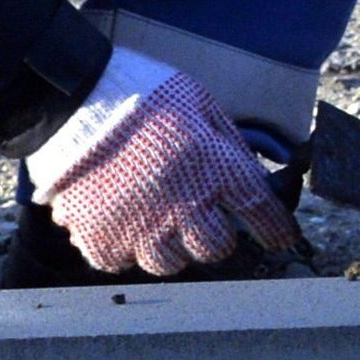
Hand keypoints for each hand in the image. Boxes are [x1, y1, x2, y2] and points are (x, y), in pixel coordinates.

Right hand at [35, 47, 296, 276]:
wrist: (77, 99)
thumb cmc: (146, 97)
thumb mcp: (204, 108)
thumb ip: (231, 147)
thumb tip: (255, 177)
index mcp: (216, 172)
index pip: (261, 213)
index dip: (277, 230)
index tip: (283, 239)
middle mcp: (183, 208)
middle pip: (216, 248)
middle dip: (218, 237)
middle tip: (207, 222)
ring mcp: (139, 229)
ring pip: (171, 262)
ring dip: (174, 247)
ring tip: (164, 226)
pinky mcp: (100, 238)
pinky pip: (123, 262)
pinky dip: (128, 248)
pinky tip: (126, 226)